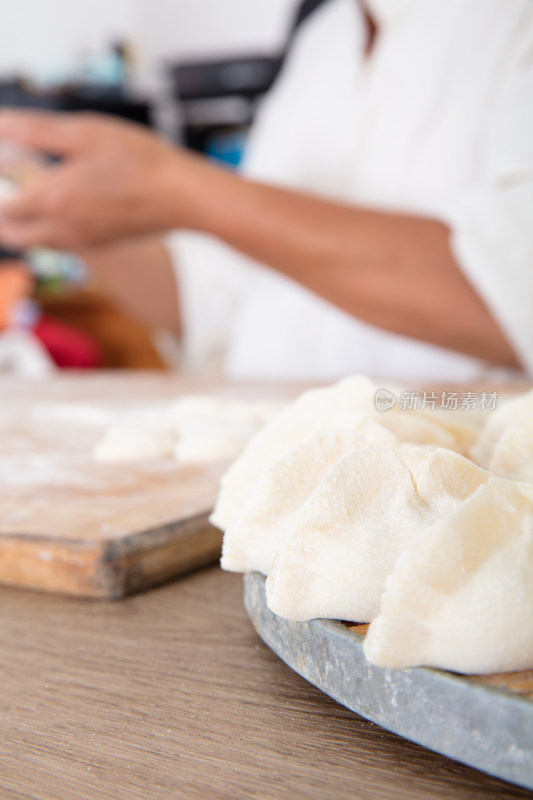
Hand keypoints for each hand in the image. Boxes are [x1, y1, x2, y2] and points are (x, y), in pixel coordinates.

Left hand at [0, 110, 199, 249]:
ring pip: (36, 243)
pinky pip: (63, 245)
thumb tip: (2, 124)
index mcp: (52, 199)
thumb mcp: (85, 132)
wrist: (183, 197)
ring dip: (26, 224)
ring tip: (37, 192)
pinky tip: (70, 205)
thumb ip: (36, 130)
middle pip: (12, 234)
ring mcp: (82, 242)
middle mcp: (62, 229)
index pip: (2, 205)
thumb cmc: (140, 161)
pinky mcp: (101, 246)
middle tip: (11, 185)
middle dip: (4, 213)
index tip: (5, 168)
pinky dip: (52, 230)